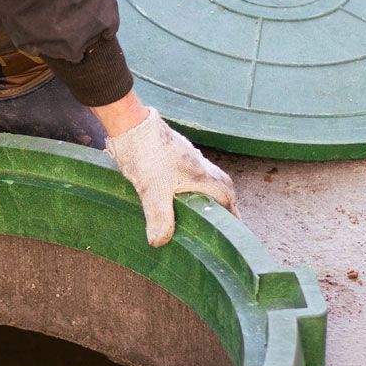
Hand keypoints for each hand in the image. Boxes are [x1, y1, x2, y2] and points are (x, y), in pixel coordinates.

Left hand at [105, 107, 238, 246]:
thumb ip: (159, 217)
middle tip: (221, 224)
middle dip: (224, 206)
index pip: (227, 198)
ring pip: (206, 180)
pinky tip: (177, 194)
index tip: (234, 232)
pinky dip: (191, 187)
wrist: (131, 124)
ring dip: (207, 196)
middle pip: (221, 188)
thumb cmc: (146, 154)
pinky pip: (190, 174)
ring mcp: (187, 158)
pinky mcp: (174, 154)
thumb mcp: (152, 191)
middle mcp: (200, 166)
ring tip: (201, 213)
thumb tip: (160, 242)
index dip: (232, 216)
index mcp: (203, 176)